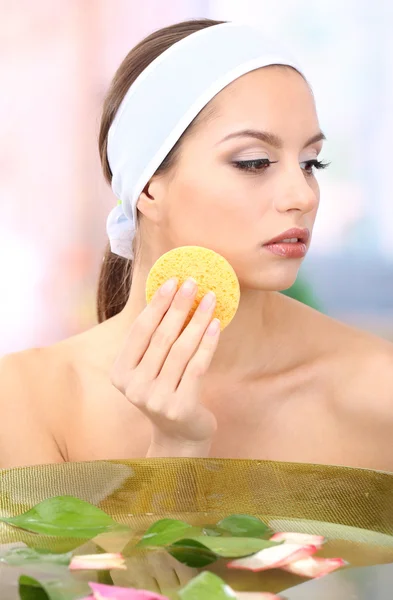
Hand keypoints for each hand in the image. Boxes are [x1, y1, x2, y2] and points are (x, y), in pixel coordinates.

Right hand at [110, 277, 219, 455]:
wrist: (180, 435)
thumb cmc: (167, 391)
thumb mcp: (152, 368)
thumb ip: (154, 340)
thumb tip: (172, 294)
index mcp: (120, 373)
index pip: (140, 331)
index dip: (157, 304)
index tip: (172, 281)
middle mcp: (134, 387)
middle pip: (161, 337)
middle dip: (179, 306)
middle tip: (193, 282)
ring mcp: (156, 399)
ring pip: (181, 350)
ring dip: (197, 320)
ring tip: (210, 299)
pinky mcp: (180, 407)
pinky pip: (197, 367)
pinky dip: (208, 343)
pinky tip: (216, 325)